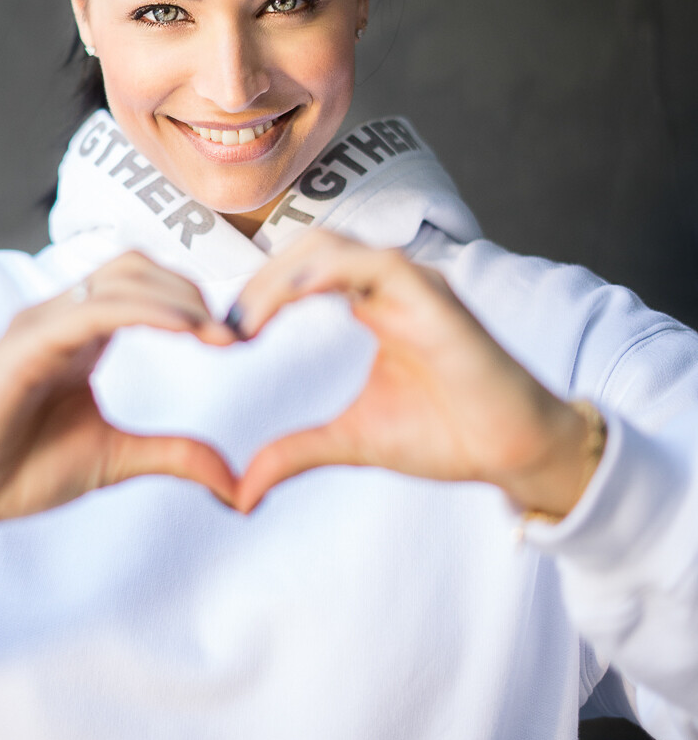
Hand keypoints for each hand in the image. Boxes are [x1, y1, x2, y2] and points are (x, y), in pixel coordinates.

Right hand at [0, 252, 237, 561]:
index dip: (194, 301)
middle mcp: (61, 317)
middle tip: (232, 336)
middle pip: (137, 267)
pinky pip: (91, 311)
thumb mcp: (117, 459)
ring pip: (120, 278)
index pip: (144, 284)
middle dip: (192, 291)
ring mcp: (41, 326)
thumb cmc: (19, 470)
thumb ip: (174, 456)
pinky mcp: (25, 346)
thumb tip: (238, 482)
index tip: (238, 341)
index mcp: (82, 334)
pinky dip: (143, 312)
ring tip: (217, 334)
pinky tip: (183, 330)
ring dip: (177, 298)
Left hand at [231, 230, 600, 516]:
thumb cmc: (447, 435)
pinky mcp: (433, 296)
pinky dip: (324, 275)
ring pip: (332, 246)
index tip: (225, 338)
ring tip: (246, 321)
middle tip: (226, 329)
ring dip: (281, 276)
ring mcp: (414, 283)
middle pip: (308, 249)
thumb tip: (239, 493)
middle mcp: (390, 283)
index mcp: (372, 304)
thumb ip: (296, 452)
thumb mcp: (353, 440)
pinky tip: (289, 303)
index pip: (301, 272)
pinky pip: (372, 264)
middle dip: (260, 281)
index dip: (258, 294)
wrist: (514, 452)